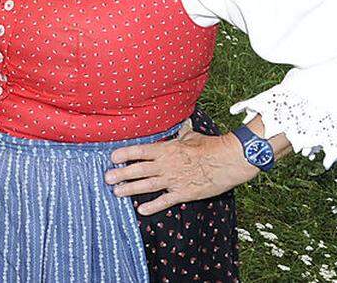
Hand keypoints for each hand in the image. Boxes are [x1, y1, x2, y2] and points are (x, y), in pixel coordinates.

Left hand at [105, 123, 256, 215]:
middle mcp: (166, 164)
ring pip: (147, 185)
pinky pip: (165, 201)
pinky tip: (141, 210)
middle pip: (138, 169)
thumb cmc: (211, 146)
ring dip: (130, 189)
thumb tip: (181, 127)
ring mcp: (174, 179)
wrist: (229, 160)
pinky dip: (153, 206)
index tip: (112, 157)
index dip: (124, 154)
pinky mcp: (184, 193)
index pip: (140, 151)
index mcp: (167, 149)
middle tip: (107, 178)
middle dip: (121, 174)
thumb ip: (181, 135)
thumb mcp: (192, 137)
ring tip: (116, 192)